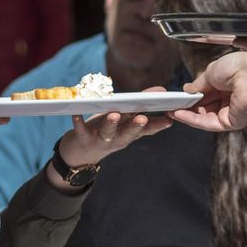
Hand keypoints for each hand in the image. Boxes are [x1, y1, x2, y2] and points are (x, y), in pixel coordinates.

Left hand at [57, 98, 172, 168]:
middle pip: (128, 132)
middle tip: (143, 118)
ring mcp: (100, 140)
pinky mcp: (83, 138)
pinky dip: (79, 122)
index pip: (146, 130)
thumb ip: (141, 106)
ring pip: (107, 132)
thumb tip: (161, 91)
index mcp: (129, 133)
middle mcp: (117, 138)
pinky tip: (77, 114)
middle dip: (136, 126)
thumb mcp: (125, 120)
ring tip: (114, 114)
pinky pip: (81, 130)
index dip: (157, 125)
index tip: (169, 119)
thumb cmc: (107, 131)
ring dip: (111, 123)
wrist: (81, 155)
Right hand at [170, 52, 246, 131]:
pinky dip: (193, 120)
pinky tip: (179, 114)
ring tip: (171, 110)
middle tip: (169, 106)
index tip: (176, 97)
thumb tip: (186, 90)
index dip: (191, 96)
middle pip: (204, 107)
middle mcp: (229, 99)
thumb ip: (198, 84)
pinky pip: (208, 123)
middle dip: (187, 106)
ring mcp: (230, 112)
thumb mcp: (211, 72)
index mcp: (227, 85)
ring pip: (204, 117)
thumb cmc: (238, 67)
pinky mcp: (231, 122)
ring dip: (187, 114)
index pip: (205, 94)